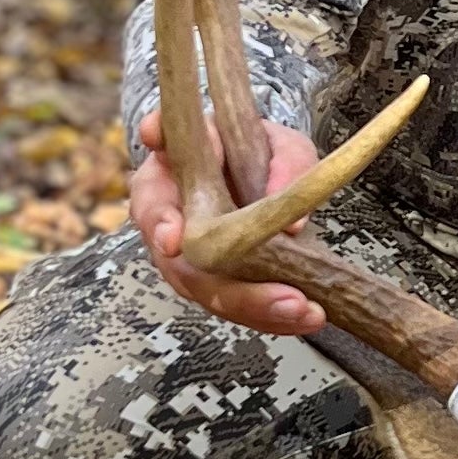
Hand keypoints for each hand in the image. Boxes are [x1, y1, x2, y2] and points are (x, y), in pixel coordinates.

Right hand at [131, 107, 326, 337]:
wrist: (250, 167)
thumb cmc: (249, 147)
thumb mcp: (275, 140)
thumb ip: (285, 164)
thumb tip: (293, 224)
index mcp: (165, 180)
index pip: (151, 202)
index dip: (160, 224)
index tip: (173, 240)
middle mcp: (168, 229)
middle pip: (184, 270)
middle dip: (234, 291)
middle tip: (283, 298)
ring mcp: (188, 263)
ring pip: (210, 296)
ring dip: (258, 309)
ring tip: (305, 311)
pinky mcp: (214, 284)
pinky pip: (236, 307)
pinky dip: (270, 316)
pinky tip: (306, 317)